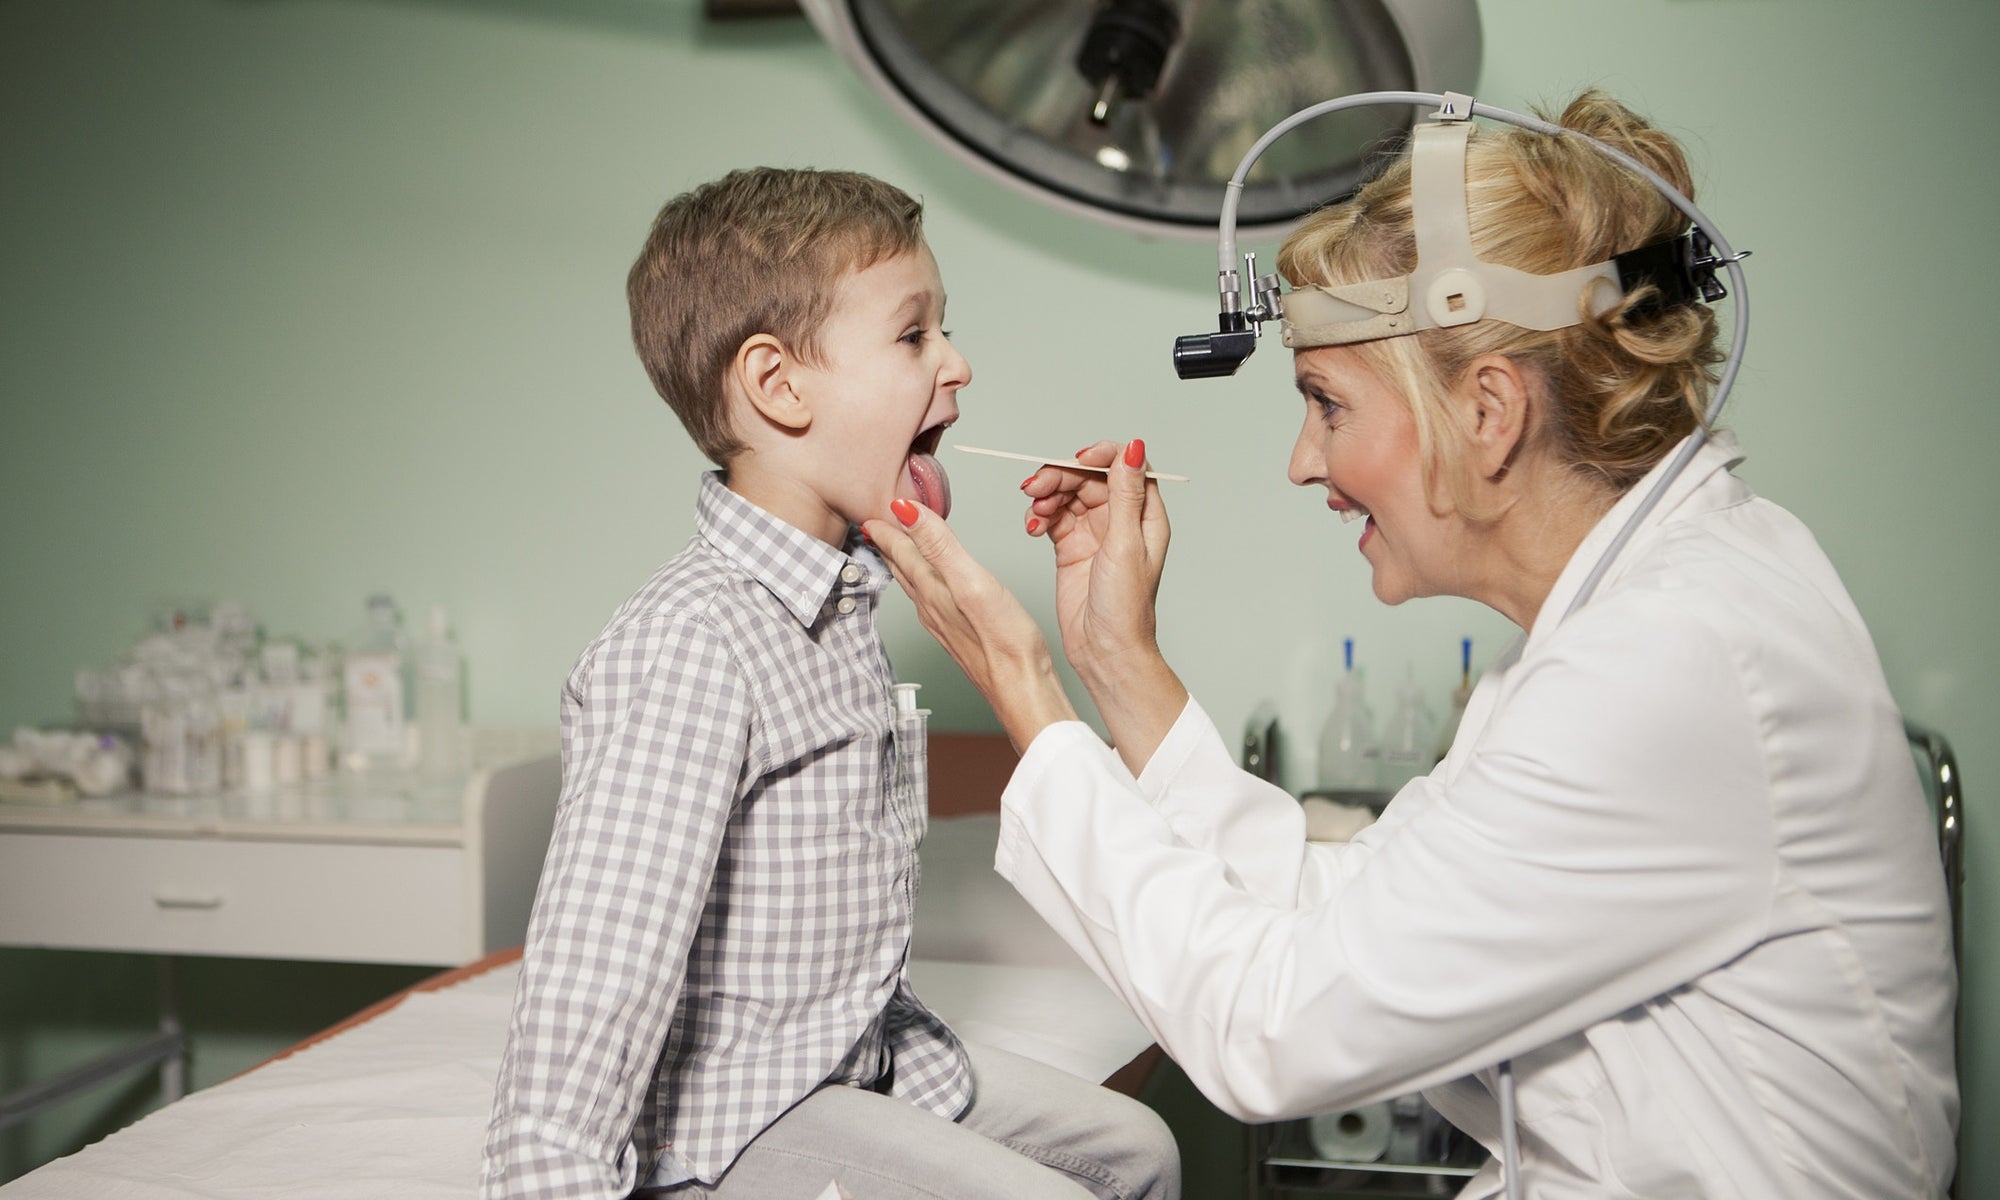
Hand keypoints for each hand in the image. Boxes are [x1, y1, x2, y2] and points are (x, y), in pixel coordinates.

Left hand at [863, 500, 1078, 751]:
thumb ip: (938, 544)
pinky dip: (923, 583)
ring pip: (914, 585)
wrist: (1020, 688)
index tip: (870, 511)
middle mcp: (932, 607)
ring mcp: (944, 623)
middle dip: (887, 543)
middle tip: (875, 525)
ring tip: (896, 549)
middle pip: (902, 567)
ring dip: (902, 563)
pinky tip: (932, 587)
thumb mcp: (970, 580)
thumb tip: (905, 511)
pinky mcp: (959, 635)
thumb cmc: (1003, 640)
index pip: (901, 551)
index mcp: (932, 589)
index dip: (886, 527)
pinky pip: (930, 601)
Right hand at [1023, 439, 1172, 686]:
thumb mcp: (1126, 544)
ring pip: (1067, 494)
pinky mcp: (1070, 547)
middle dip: (1060, 476)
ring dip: (1047, 495)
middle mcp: (1120, 519)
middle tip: (1036, 487)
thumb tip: (1135, 449)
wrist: (1104, 651)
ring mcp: (1094, 532)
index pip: (1125, 466)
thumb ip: (1126, 494)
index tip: (1077, 460)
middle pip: (1088, 477)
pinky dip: (1040, 516)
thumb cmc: (1125, 608)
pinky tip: (1033, 526)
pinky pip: (1052, 517)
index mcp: (1145, 515)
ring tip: (1035, 511)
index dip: (1100, 455)